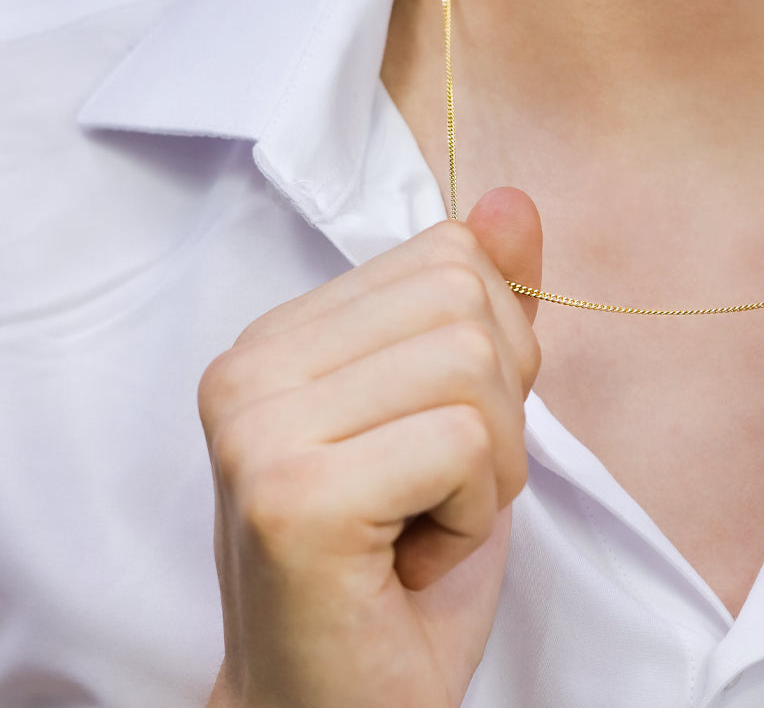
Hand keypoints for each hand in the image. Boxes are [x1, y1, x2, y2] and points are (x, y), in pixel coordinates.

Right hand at [197, 188, 541, 707]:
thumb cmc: (398, 563)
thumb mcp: (461, 409)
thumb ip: (485, 301)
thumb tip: (513, 200)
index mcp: (281, 336)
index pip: (446, 256)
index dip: (490, 351)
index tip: (442, 436)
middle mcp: (251, 367)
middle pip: (463, 299)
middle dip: (499, 407)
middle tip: (438, 488)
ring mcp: (260, 428)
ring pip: (471, 364)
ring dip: (489, 465)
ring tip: (424, 521)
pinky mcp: (293, 493)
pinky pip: (464, 441)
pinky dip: (473, 513)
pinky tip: (412, 556)